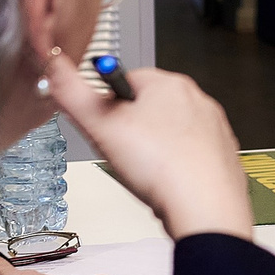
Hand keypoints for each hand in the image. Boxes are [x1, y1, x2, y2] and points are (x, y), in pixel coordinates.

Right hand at [46, 51, 253, 241]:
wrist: (204, 206)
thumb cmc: (162, 166)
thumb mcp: (100, 126)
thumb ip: (71, 94)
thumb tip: (53, 68)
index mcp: (169, 84)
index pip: (124, 80)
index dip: (106, 106)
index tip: (103, 126)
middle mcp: (197, 100)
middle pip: (147, 108)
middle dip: (129, 129)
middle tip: (123, 152)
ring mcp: (213, 128)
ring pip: (168, 133)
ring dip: (152, 149)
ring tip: (145, 171)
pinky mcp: (221, 155)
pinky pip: (188, 156)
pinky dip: (174, 167)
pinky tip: (165, 181)